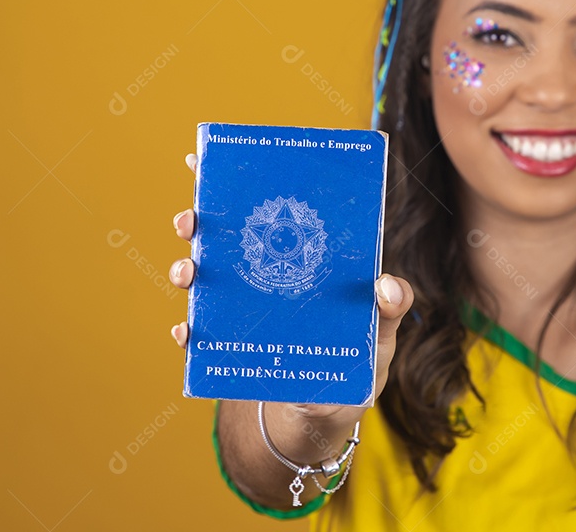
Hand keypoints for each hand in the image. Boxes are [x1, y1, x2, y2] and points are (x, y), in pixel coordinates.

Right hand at [168, 152, 414, 424]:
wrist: (324, 417)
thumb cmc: (356, 366)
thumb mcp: (380, 338)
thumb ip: (388, 312)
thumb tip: (387, 285)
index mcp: (301, 261)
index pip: (270, 212)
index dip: (241, 183)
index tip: (212, 157)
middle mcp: (265, 276)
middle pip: (226, 237)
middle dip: (200, 221)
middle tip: (191, 220)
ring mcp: (243, 309)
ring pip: (205, 277)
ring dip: (188, 269)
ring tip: (187, 273)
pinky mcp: (229, 345)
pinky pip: (200, 332)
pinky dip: (189, 331)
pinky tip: (187, 333)